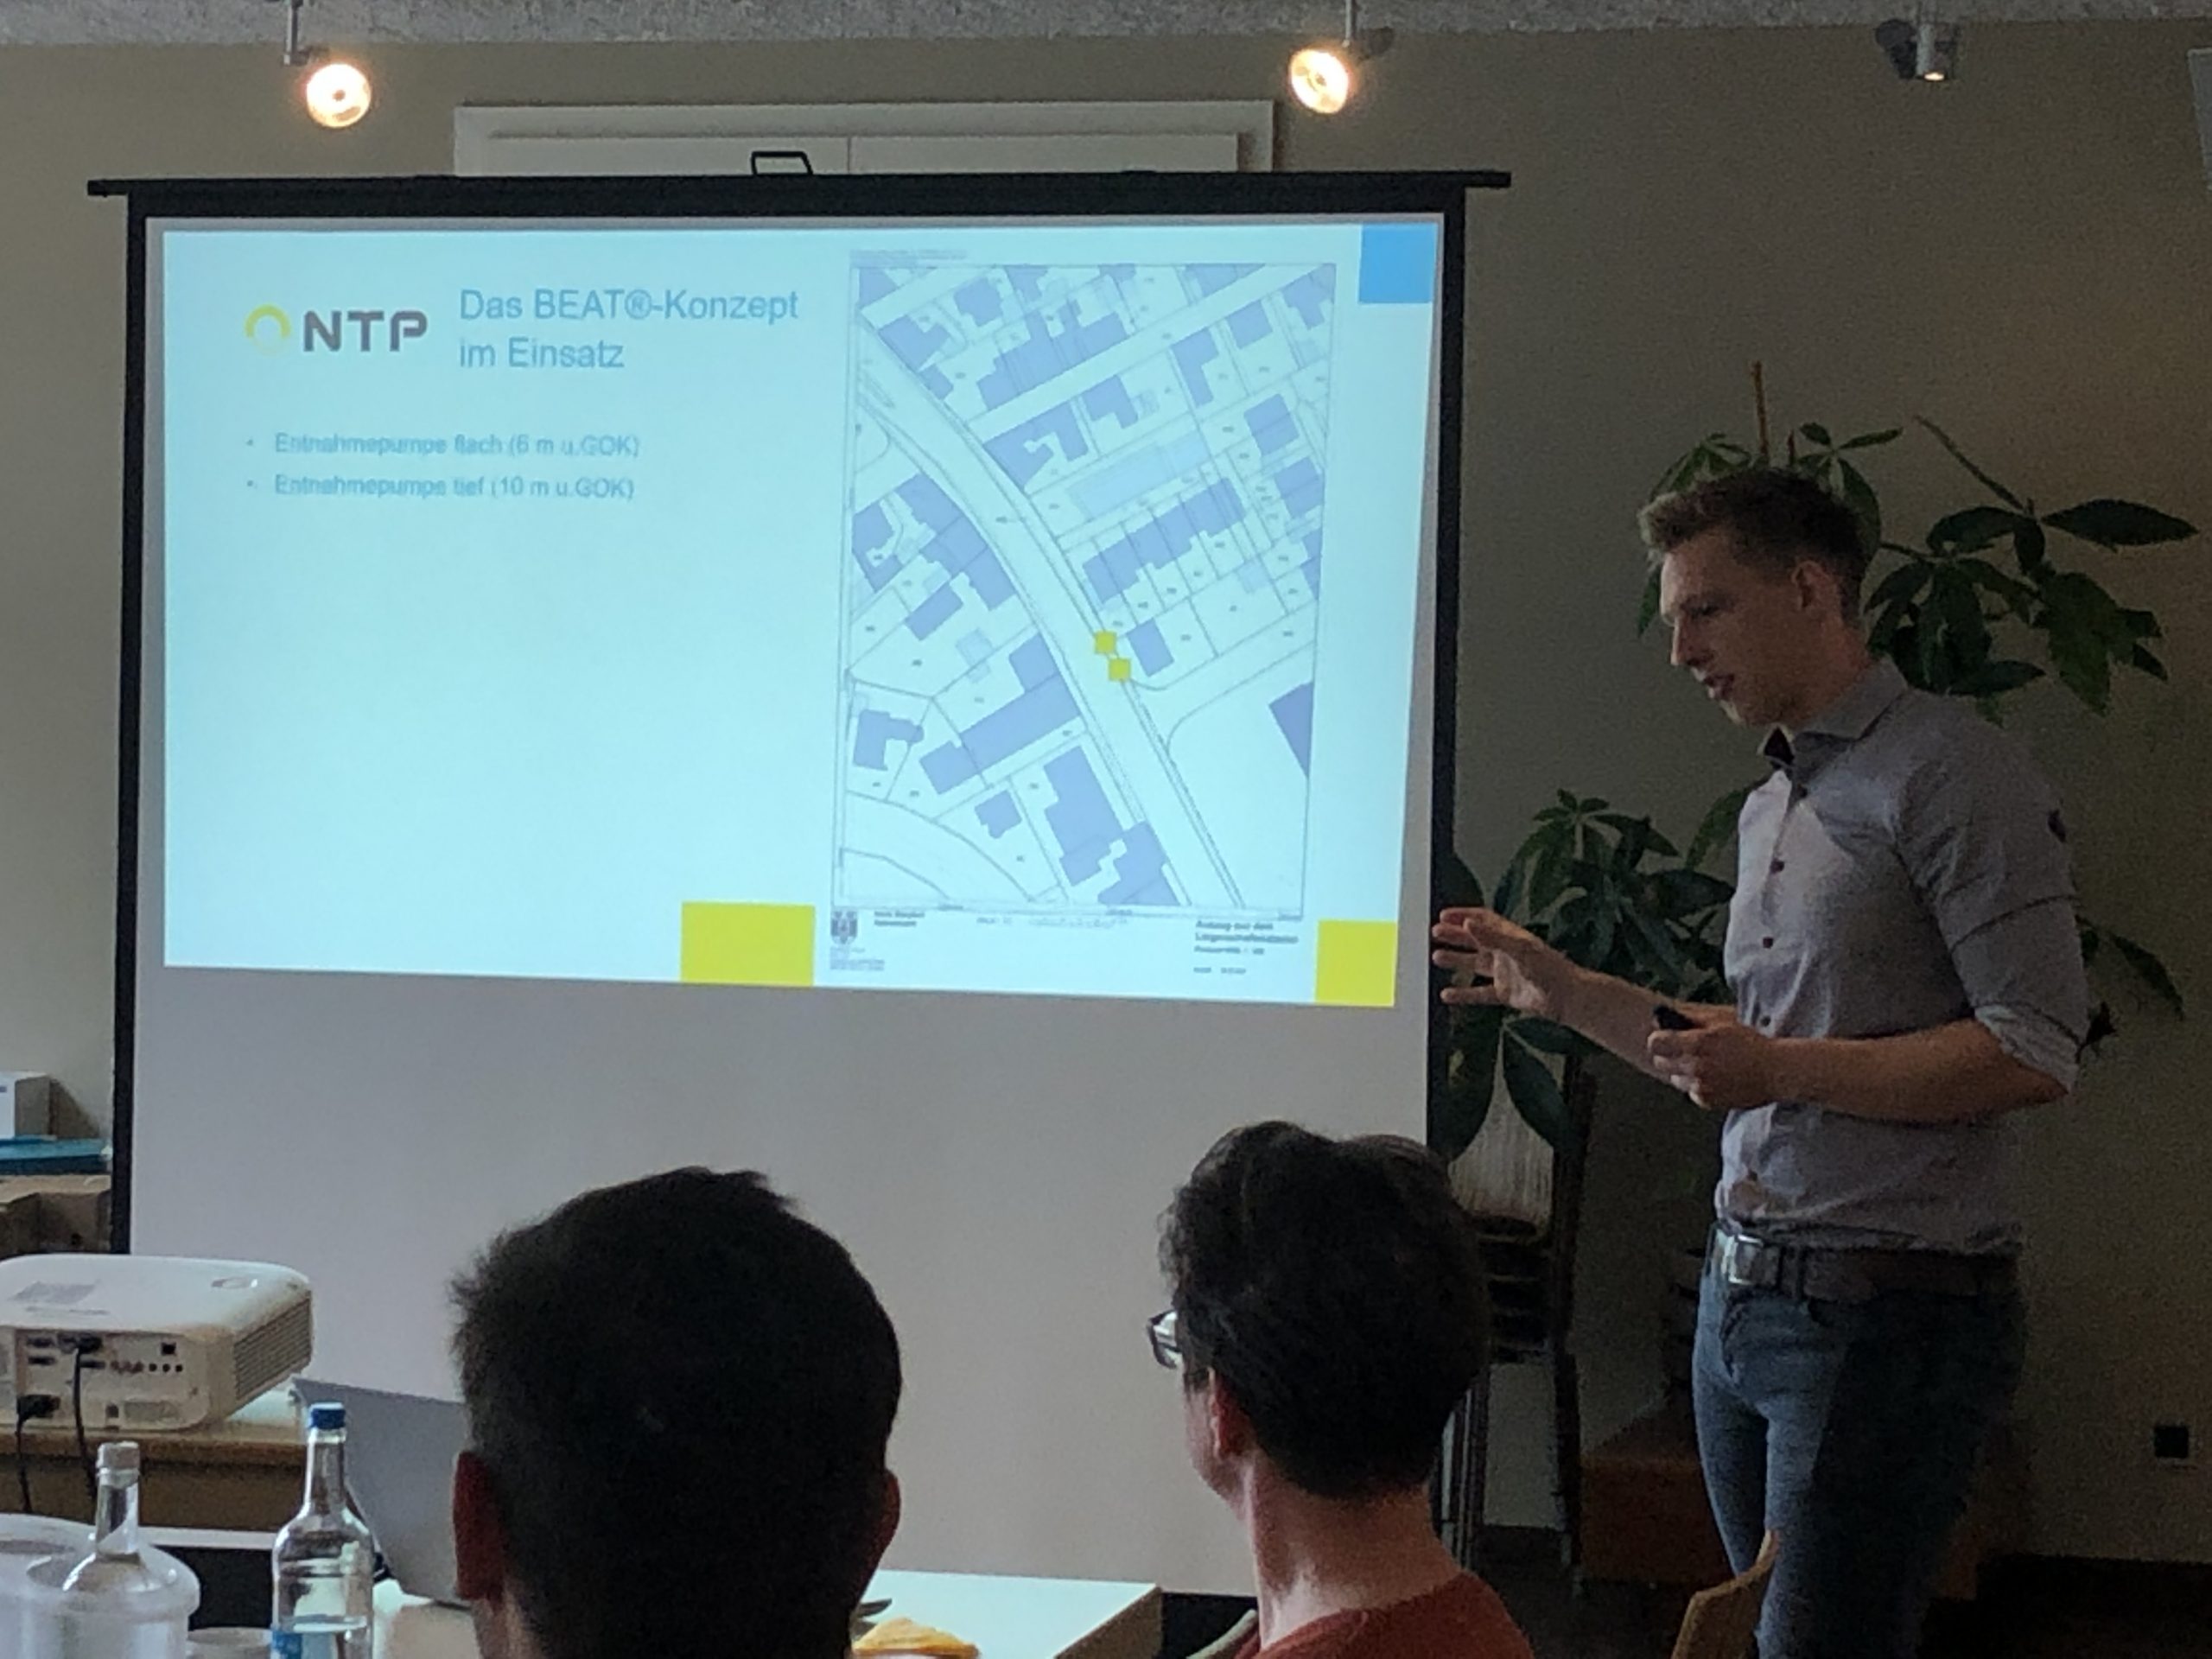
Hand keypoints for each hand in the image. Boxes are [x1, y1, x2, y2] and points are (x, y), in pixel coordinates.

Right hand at [1429, 908, 1576, 1018]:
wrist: (1566, 997)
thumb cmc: (1550, 969)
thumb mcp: (1519, 948)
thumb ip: (1492, 937)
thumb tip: (1468, 923)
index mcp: (1510, 937)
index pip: (1483, 920)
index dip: (1463, 915)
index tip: (1444, 915)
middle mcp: (1505, 953)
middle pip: (1474, 940)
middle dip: (1454, 935)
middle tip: (1435, 932)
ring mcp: (1504, 973)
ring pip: (1474, 964)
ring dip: (1456, 960)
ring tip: (1436, 957)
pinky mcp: (1504, 993)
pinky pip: (1479, 993)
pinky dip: (1463, 994)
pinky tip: (1448, 995)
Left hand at [1647, 1012, 1781, 1111]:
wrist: (1774, 1071)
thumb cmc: (1750, 1043)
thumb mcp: (1722, 1020)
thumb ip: (1692, 1016)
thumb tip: (1666, 1013)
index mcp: (1697, 1043)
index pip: (1656, 1043)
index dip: (1658, 1039)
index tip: (1664, 1038)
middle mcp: (1695, 1066)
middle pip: (1660, 1062)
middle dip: (1669, 1055)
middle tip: (1685, 1051)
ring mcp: (1700, 1086)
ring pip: (1675, 1078)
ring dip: (1683, 1072)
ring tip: (1705, 1065)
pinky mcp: (1707, 1101)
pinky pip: (1691, 1092)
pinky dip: (1697, 1086)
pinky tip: (1714, 1078)